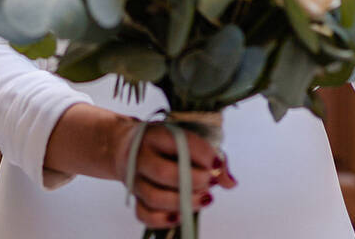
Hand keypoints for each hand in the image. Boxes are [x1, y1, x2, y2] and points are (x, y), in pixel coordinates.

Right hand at [109, 119, 236, 229]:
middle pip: (163, 173)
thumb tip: (230, 183)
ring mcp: (134, 178)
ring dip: (183, 202)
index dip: (202, 155)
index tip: (217, 165)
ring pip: (154, 197)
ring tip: (205, 199)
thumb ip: (210, 156)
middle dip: (193, 181)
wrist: (124, 146)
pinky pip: (144, 214)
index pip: (178, 143)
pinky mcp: (133, 197)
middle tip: (210, 182)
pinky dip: (162, 219)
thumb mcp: (184, 138)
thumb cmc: (164, 143)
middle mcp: (140, 155)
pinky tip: (181, 216)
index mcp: (155, 134)